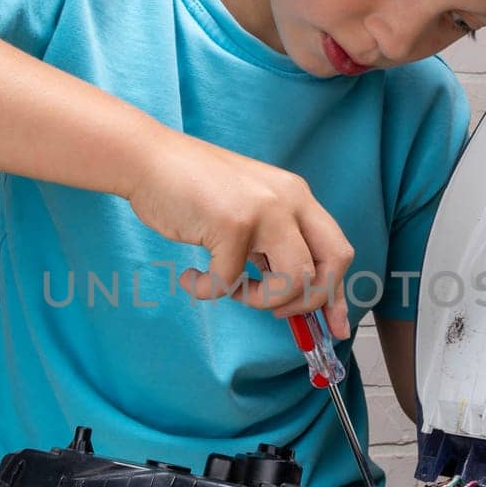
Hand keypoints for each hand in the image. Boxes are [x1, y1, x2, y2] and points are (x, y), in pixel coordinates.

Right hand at [121, 130, 355, 337]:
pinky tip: (190, 276)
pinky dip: (206, 290)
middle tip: (274, 309)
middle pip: (331, 267)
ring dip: (258, 300)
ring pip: (292, 282)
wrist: (148, 159)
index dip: (337, 295)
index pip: (338, 250)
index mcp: (297, 196)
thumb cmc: (191, 189)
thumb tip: (292, 296)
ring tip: (228, 286)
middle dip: (308, 302)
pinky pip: (230, 283)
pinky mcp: (233, 224)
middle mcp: (290, 200)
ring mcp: (264, 211)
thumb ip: (274, 242)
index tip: (335, 327)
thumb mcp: (248, 210)